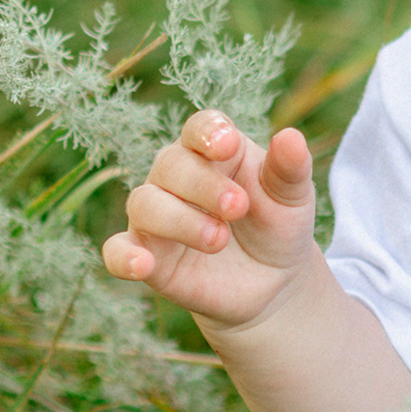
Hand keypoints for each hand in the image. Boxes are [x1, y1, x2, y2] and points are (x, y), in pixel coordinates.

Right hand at [103, 110, 318, 329]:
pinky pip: (118, 251)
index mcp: (214, 151)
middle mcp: (176, 177)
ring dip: (179, 220)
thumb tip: (291, 136)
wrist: (272, 283)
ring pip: (145, 203)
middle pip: (171, 164)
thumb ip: (290, 169)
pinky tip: (142, 265)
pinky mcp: (146, 256)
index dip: (208, 133)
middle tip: (239, 208)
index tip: (227, 146)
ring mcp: (156, 216)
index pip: (199, 128)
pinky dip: (125, 256)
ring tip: (218, 240)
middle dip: (203, 185)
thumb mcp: (293, 198)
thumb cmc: (277, 226)